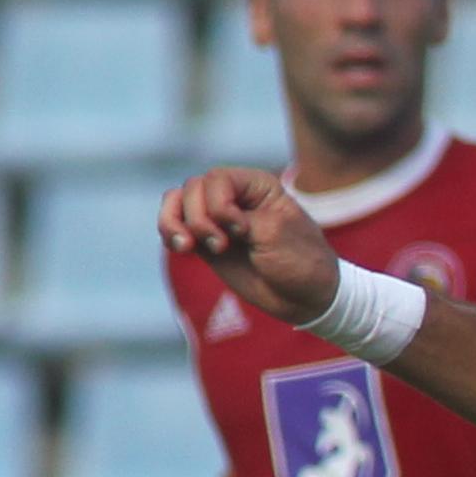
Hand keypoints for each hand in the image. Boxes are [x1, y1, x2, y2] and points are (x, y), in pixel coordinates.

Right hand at [156, 165, 342, 330]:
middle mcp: (235, 196)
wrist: (306, 298)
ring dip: (174, 222)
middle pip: (193, 188)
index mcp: (258, 186)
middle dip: (198, 217)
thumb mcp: (275, 232)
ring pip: (176, 201)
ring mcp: (217, 218)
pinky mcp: (205, 241)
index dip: (218, 203)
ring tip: (187, 246)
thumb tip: (201, 216)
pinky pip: (173, 224)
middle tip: (221, 246)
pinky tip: (180, 247)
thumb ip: (237, 217)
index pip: (217, 178)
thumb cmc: (301, 261)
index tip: (240, 230)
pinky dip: (169, 232)